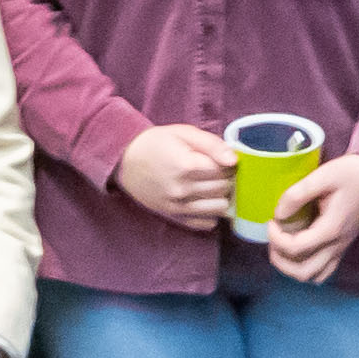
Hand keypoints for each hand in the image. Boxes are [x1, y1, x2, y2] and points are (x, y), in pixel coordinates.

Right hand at [120, 123, 240, 227]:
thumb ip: (212, 144)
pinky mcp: (173, 217)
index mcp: (186, 166)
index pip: (224, 171)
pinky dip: (210, 214)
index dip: (227, 164)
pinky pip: (206, 224)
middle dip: (225, 179)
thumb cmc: (156, 143)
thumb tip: (234, 160)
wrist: (125, 160)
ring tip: (210, 185)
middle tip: (216, 171)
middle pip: (223, 189)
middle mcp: (182, 190)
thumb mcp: (184, 133)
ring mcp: (177, 206)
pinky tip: (203, 200)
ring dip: (220, 197)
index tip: (221, 160)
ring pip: (219, 208)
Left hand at [260, 154, 358, 281]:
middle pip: (303, 272)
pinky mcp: (343, 246)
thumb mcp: (323, 175)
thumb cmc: (351, 173)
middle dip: (281, 260)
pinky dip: (307, 268)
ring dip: (293, 268)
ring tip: (283, 247)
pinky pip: (324, 270)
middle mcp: (337, 244)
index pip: (296, 248)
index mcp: (332, 228)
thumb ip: (297, 194)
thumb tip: (279, 213)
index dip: (276, 238)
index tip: (272, 221)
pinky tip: (300, 251)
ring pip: (313, 276)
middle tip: (274, 239)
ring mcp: (342, 248)